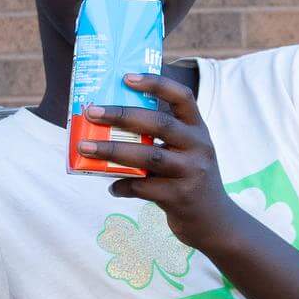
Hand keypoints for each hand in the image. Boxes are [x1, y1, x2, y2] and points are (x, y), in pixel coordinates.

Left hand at [91, 73, 240, 248]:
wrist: (215, 221)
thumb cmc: (188, 179)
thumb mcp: (185, 153)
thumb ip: (159, 139)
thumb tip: (105, 125)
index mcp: (198, 129)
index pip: (182, 97)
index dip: (156, 83)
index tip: (126, 77)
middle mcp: (198, 146)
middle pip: (159, 123)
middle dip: (121, 115)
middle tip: (92, 112)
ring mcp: (191, 172)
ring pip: (148, 157)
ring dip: (112, 151)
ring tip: (84, 148)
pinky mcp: (181, 197)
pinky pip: (143, 188)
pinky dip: (123, 186)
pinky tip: (112, 187)